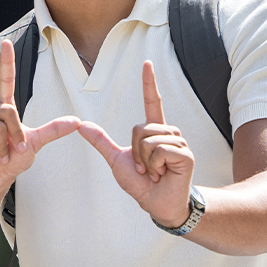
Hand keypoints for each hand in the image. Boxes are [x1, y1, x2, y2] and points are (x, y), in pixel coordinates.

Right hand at [0, 40, 81, 197]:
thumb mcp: (35, 144)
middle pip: (8, 111)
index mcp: (2, 108)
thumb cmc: (12, 161)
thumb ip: (52, 131)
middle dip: (16, 134)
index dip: (6, 62)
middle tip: (13, 150)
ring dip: (3, 146)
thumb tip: (77, 121)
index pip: (5, 80)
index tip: (6, 42)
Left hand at [78, 61, 195, 226]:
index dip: (149, 83)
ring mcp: (179, 142)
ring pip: (148, 139)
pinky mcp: (185, 154)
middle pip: (140, 127)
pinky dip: (154, 165)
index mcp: (154, 131)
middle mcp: (168, 132)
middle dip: (135, 151)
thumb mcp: (117, 160)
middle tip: (144, 168)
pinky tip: (162, 174)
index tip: (147, 63)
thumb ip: (101, 142)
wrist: (157, 204)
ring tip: (154, 171)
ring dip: (144, 160)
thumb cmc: (141, 183)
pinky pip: (158, 150)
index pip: (152, 102)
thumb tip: (81, 124)